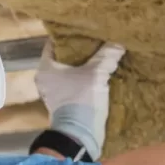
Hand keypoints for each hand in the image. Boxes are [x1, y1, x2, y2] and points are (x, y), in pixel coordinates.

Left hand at [34, 41, 124, 159]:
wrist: (80, 135)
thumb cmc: (81, 100)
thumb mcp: (96, 74)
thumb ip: (107, 56)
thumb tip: (118, 42)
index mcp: (45, 68)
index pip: (54, 43)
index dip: (68, 35)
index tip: (83, 28)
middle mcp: (46, 79)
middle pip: (64, 58)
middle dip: (80, 50)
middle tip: (97, 39)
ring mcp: (55, 93)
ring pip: (71, 72)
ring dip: (84, 65)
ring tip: (102, 54)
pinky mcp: (65, 103)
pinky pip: (75, 84)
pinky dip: (86, 78)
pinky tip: (101, 73)